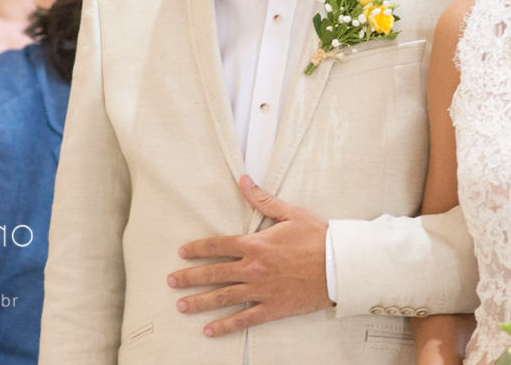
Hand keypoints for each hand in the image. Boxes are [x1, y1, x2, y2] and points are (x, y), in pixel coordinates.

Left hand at [167, 175, 331, 336]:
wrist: (339, 265)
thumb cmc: (318, 237)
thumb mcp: (290, 213)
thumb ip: (263, 199)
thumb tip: (244, 180)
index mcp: (256, 244)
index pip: (218, 246)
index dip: (197, 249)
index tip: (182, 253)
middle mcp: (253, 268)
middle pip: (213, 273)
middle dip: (189, 277)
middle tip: (171, 280)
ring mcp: (261, 290)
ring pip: (222, 298)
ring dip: (199, 302)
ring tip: (181, 306)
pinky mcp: (272, 308)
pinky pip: (243, 319)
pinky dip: (225, 326)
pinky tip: (209, 330)